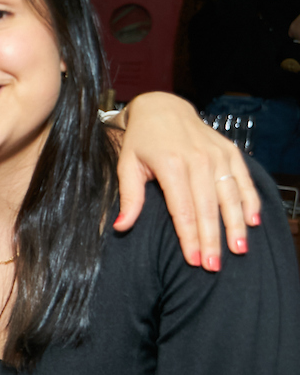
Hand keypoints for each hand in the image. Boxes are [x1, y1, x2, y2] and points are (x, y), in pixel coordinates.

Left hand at [114, 93, 259, 270]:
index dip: (189, 237)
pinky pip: (243, 180)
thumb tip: (121, 227)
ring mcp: (217, 155)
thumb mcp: (127, 165)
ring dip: (236, 225)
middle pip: (208, 208)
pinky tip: (252, 221)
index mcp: (171, 165)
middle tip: (214, 266)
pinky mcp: (230, 152)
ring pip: (230, 196)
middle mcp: (198, 160)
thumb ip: (129, 197)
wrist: (162, 107)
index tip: (194, 261)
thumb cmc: (141, 141)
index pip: (183, 209)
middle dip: (212, 240)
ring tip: (238, 250)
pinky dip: (250, 201)